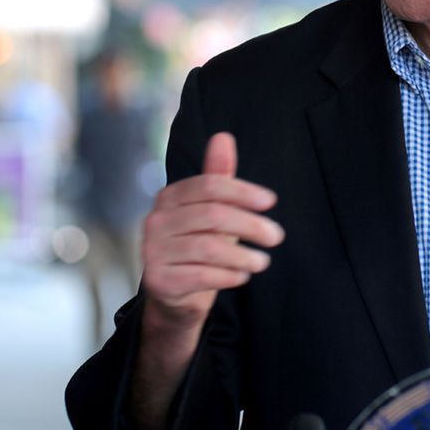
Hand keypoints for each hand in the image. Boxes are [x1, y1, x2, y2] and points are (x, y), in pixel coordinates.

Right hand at [139, 132, 283, 330]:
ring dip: (243, 255)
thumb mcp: (212, 209)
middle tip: (276, 236)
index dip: (242, 191)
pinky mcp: (157, 280)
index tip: (270, 201)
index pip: (209, 186)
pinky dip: (227, 276)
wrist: (176, 292)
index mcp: (170, 197)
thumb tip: (223, 137)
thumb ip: (219, 176)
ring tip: (263, 261)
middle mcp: (156, 220)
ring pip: (208, 247)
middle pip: (212, 215)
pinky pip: (200, 275)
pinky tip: (242, 276)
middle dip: (250, 225)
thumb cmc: (199, 243)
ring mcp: (153, 251)